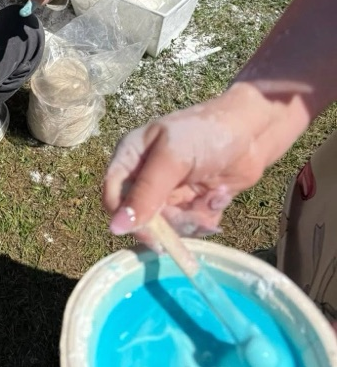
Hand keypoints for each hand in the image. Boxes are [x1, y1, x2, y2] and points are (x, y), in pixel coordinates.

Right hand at [102, 89, 271, 241]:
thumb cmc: (205, 133)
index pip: (114, 197)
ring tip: (213, 200)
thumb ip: (146, 194)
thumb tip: (115, 229)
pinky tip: (220, 197)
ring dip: (192, 220)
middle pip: (142, 218)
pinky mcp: (192, 203)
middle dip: (170, 222)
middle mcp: (145, 177)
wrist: (253, 130)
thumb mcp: (172, 159)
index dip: (128, 219)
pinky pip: (191, 226)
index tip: (154, 236)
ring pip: (168, 226)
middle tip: (195, 217)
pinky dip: (206, 218)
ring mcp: (169, 192)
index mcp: (130, 158)